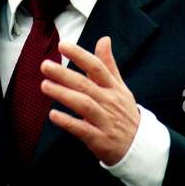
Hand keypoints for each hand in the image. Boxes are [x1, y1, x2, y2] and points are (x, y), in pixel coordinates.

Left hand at [40, 36, 139, 165]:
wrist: (140, 146)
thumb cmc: (124, 112)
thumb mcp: (120, 87)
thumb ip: (108, 64)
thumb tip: (104, 39)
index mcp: (113, 87)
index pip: (96, 67)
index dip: (79, 55)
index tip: (62, 45)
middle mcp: (110, 101)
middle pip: (85, 85)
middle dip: (64, 74)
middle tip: (45, 65)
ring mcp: (105, 121)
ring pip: (83, 105)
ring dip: (63, 94)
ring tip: (45, 85)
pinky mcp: (100, 140)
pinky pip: (83, 130)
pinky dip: (68, 122)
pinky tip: (53, 115)